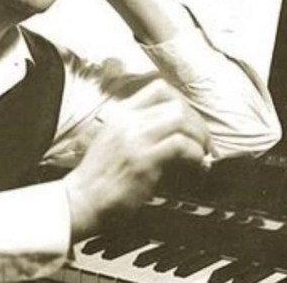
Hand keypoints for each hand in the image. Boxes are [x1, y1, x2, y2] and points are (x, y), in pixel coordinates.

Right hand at [64, 78, 211, 241]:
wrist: (83, 197)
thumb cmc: (100, 173)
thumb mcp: (114, 138)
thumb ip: (139, 128)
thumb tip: (177, 132)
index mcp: (122, 112)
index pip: (158, 88)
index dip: (182, 101)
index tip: (189, 120)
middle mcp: (128, 120)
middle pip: (175, 104)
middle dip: (197, 123)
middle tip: (203, 141)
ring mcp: (135, 138)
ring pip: (181, 120)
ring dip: (199, 137)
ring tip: (202, 153)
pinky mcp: (143, 160)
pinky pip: (181, 145)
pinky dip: (196, 155)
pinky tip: (196, 166)